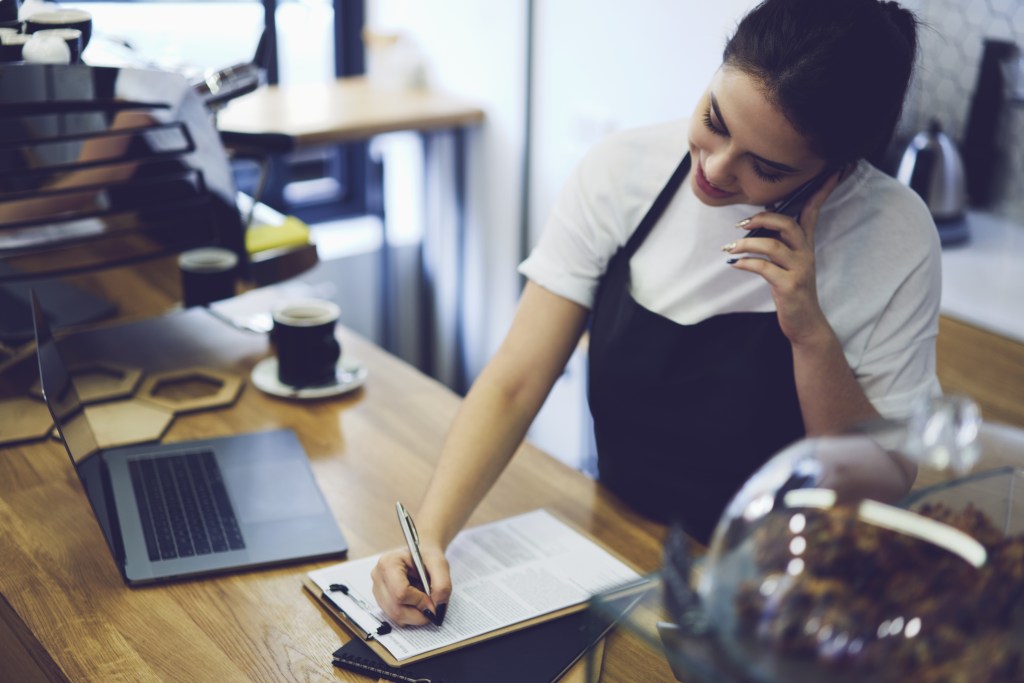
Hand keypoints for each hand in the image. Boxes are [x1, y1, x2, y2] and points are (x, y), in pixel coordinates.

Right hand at [370, 541, 451, 625]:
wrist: (421, 555)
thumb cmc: (427, 557)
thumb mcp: (440, 564)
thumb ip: (442, 585)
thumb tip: (436, 607)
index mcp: (388, 563)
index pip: (400, 593)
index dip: (420, 602)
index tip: (433, 602)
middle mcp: (378, 577)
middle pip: (396, 609)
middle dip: (418, 614)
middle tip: (432, 609)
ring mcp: (377, 590)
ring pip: (395, 616)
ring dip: (415, 615)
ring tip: (423, 600)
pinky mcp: (381, 600)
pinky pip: (396, 617)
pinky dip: (410, 615)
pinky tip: (416, 602)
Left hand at [723, 172, 840, 344]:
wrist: (805, 323)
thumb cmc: (792, 290)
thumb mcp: (788, 263)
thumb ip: (779, 243)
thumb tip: (757, 223)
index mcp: (805, 245)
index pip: (813, 211)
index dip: (820, 191)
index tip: (831, 171)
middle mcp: (805, 254)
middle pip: (788, 224)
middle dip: (763, 218)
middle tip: (741, 224)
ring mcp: (799, 269)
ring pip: (772, 246)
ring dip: (746, 244)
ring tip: (730, 248)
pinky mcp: (789, 286)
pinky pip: (764, 268)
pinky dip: (746, 263)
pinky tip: (735, 264)